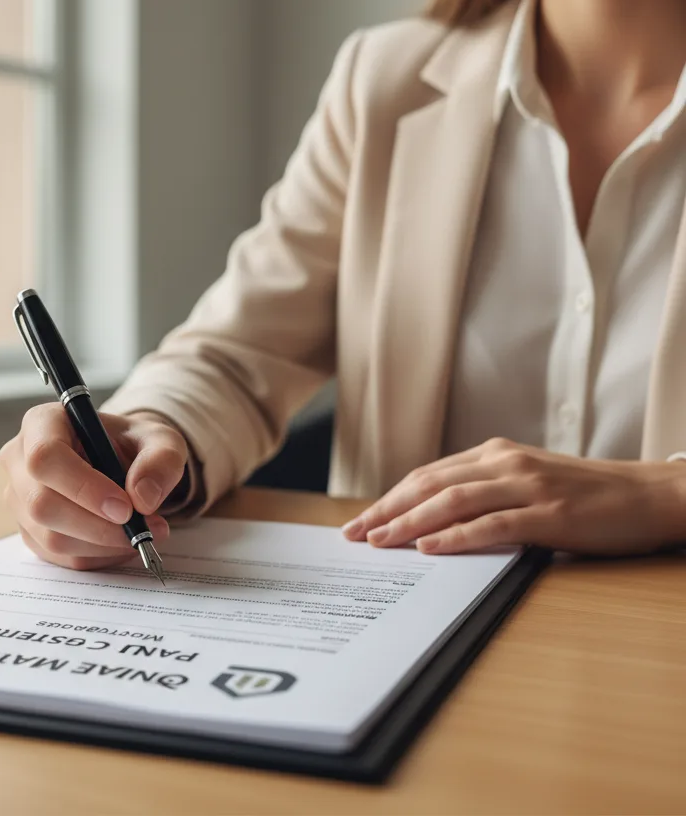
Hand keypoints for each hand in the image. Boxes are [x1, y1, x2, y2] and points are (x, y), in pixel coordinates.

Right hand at [0, 403, 188, 569]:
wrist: (122, 463)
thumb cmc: (133, 445)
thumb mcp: (160, 440)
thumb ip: (160, 460)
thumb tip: (143, 497)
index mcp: (42, 423)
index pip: (46, 456)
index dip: (83, 486)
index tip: (125, 507)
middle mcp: (20, 460)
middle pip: (42, 503)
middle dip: (97, 525)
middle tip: (143, 527)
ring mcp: (20, 499)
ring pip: (50, 537)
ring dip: (102, 544)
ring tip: (141, 532)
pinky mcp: (30, 531)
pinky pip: (59, 557)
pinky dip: (97, 556)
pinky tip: (122, 542)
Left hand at [342, 438, 685, 555]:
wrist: (646, 494)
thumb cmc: (584, 494)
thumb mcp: (525, 481)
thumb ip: (484, 491)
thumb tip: (432, 518)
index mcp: (494, 455)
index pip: (426, 476)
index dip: (389, 498)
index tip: (361, 520)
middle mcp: (504, 463)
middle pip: (429, 485)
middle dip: (387, 510)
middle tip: (355, 534)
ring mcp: (526, 486)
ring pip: (453, 501)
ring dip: (410, 522)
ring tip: (381, 541)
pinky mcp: (549, 513)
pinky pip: (493, 524)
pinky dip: (457, 536)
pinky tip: (431, 547)